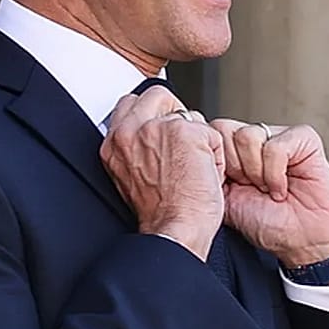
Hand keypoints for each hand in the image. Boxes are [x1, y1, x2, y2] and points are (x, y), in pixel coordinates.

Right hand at [100, 86, 225, 260]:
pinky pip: (211, 132)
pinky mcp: (185, 131)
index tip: (164, 137)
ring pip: (188, 114)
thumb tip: (157, 133)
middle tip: (183, 149)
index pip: (133, 103)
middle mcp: (130, 131)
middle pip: (158, 95)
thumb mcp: (133, 176)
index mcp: (114, 143)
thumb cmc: (161, 214)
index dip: (155, 116)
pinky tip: (204, 175)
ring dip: (197, 139)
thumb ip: (138, 148)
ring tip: (191, 169)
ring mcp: (157, 128)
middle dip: (176, 116)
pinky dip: (214, 154)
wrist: (173, 233)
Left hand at [210, 119, 328, 267]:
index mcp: (234, 153)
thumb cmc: (269, 225)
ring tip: (267, 188)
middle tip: (249, 187)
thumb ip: (209, 174)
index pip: (208, 134)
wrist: (303, 242)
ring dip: (256, 171)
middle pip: (223, 129)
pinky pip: (276, 145)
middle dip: (233, 166)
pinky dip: (276, 173)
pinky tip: (282, 188)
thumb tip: (192, 151)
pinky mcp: (305, 140)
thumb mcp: (224, 201)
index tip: (229, 187)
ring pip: (248, 135)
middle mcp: (255, 142)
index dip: (214, 162)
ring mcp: (279, 137)